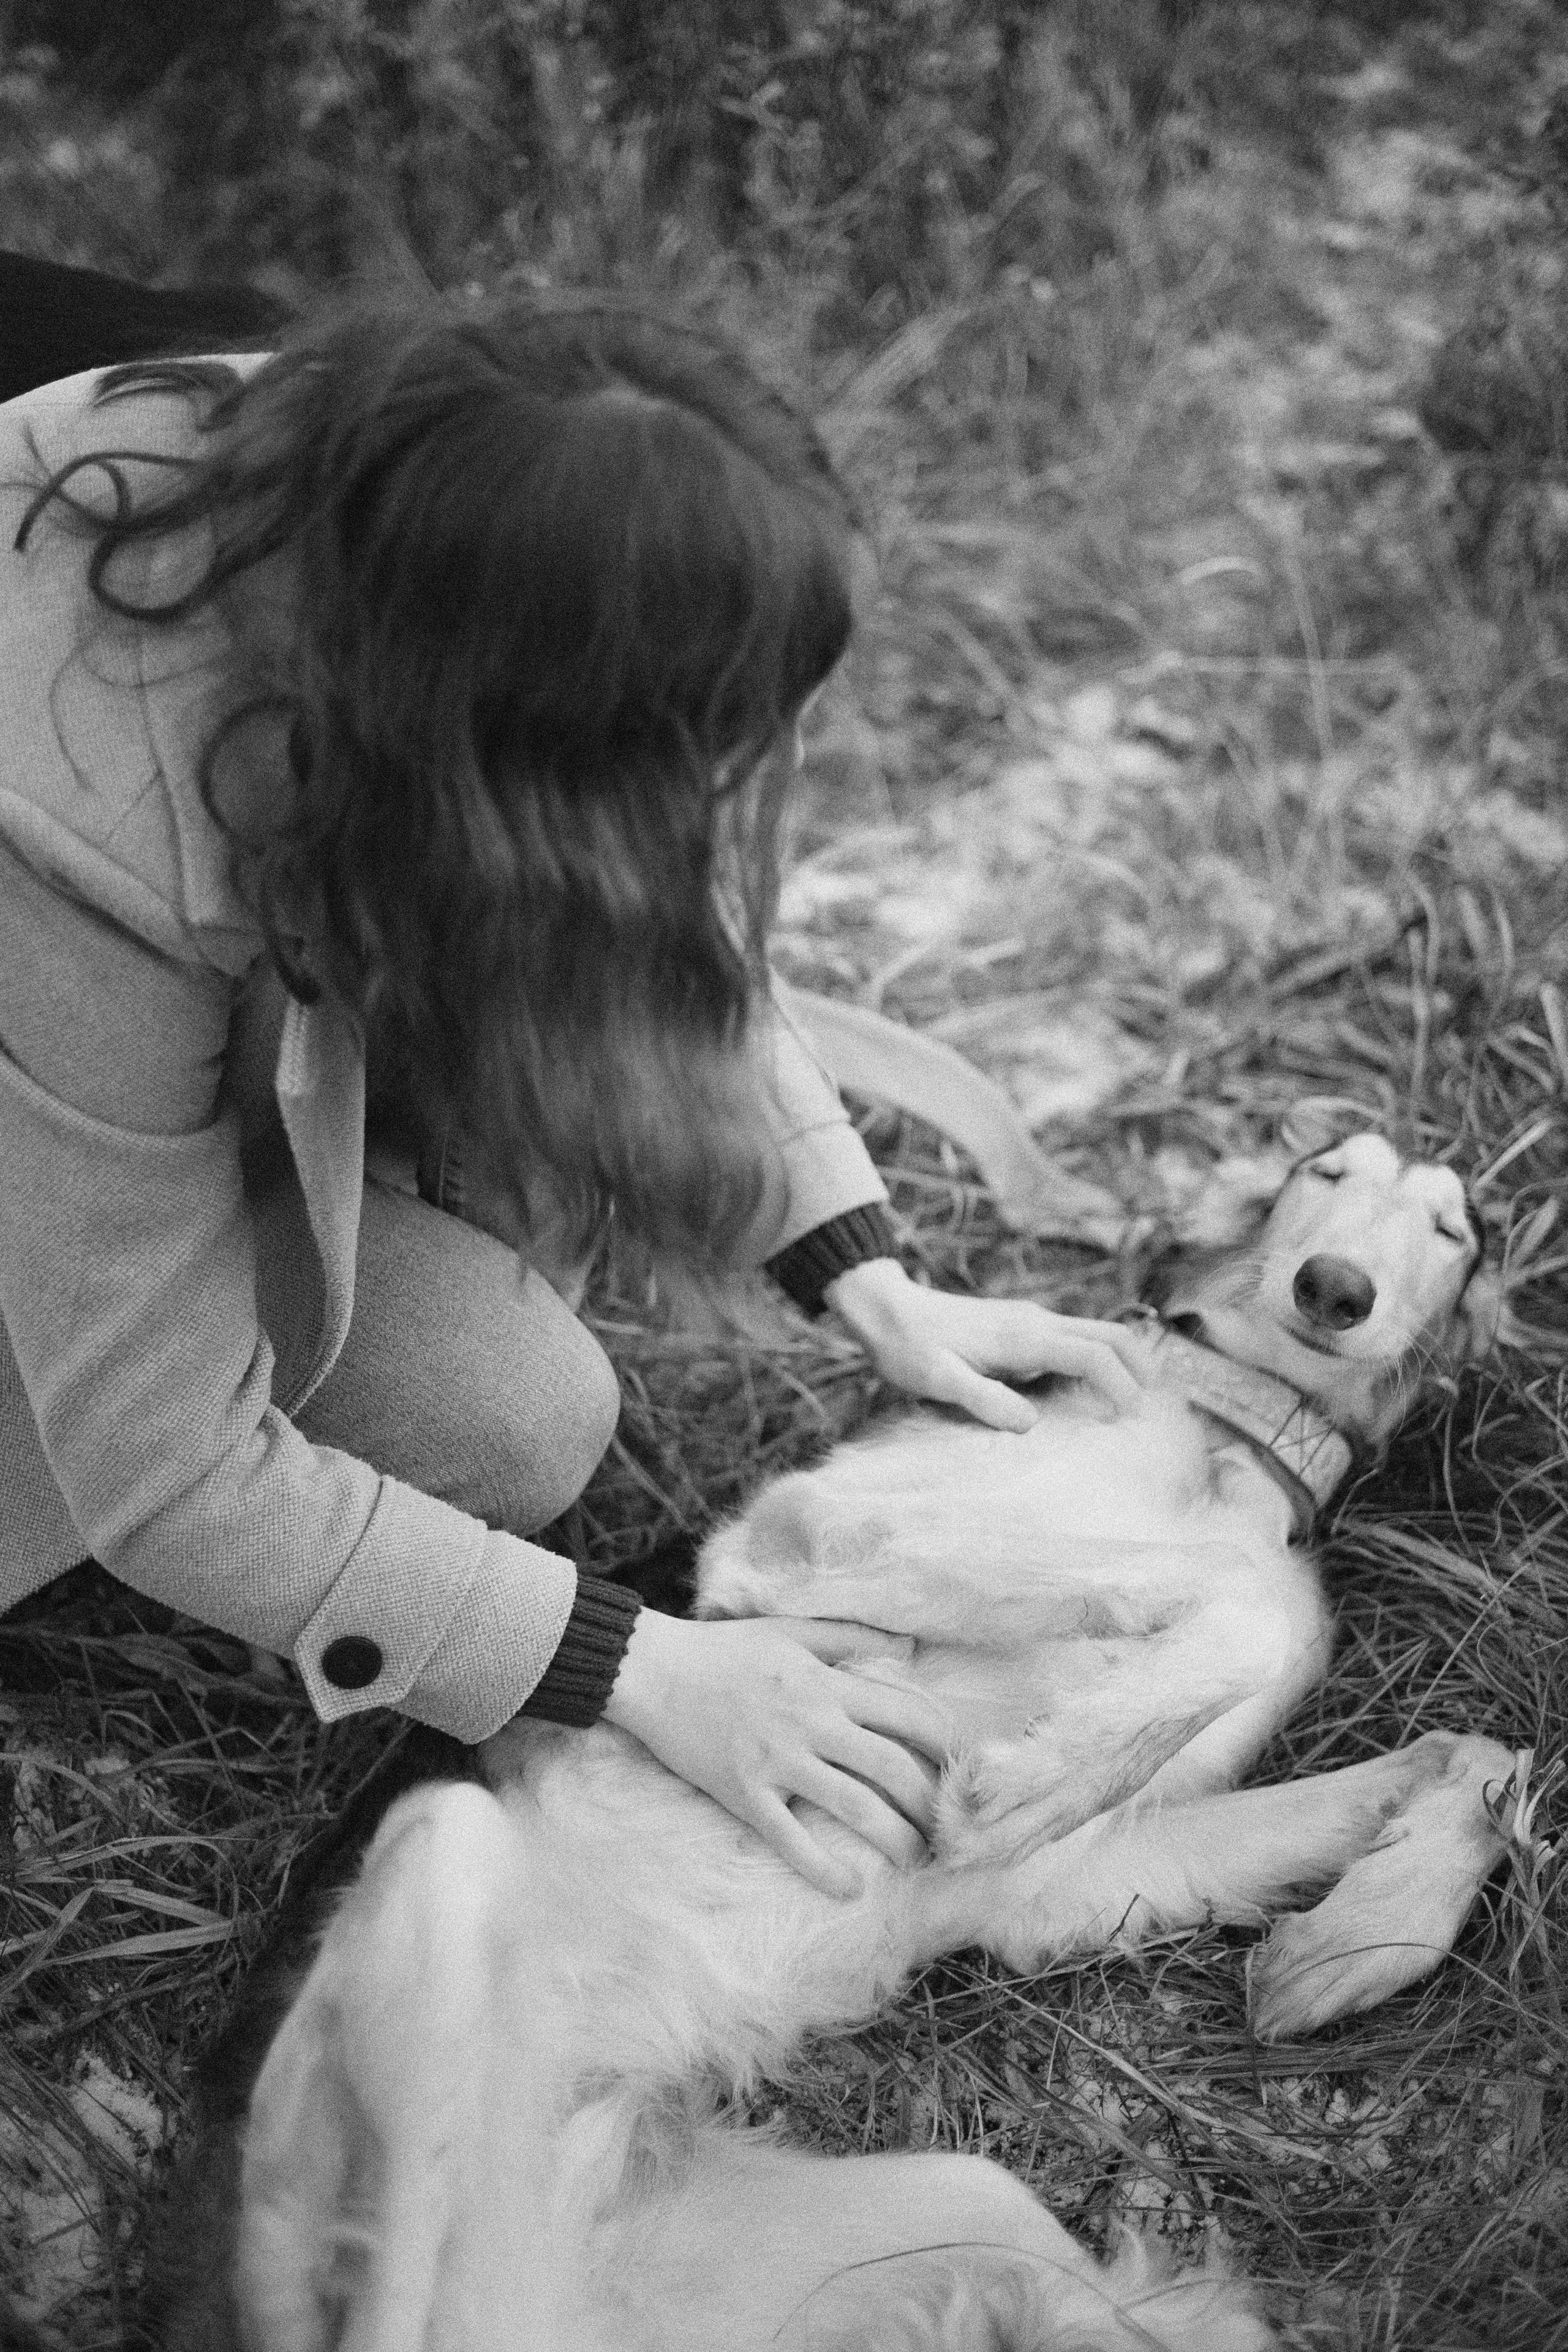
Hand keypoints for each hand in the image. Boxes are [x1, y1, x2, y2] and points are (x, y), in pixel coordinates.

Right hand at [601, 1609, 950, 1898]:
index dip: (945, 1743)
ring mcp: (779, 1763)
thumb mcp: (791, 1631)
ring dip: (896, 1839)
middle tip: (948, 1826)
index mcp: (827, 1684)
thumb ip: (851, 1638)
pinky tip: (850, 1889)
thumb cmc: (724, 1650)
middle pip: (893, 1769)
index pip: (907, 1715)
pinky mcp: (745, 1795)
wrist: (653, 1672)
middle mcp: (812, 1724)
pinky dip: (824, 1870)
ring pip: (856, 1808)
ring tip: (917, 1859)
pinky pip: (792, 1841)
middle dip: (930, 1803)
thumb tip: (910, 1650)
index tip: (965, 1768)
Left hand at [823, 1257, 1147, 1431]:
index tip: (1133, 1417)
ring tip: (1137, 1401)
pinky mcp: (1023, 1326)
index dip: (1120, 1384)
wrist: (887, 1310)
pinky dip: (1099, 1359)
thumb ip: (983, 1399)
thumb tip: (1031, 1423)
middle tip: (1154, 1407)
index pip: (1092, 1354)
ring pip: (1097, 1332)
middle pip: (1110, 1334)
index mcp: (1023, 1336)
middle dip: (1140, 1366)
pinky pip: (1076, 1339)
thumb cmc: (909, 1349)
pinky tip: (1096, 1388)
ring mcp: (1032, 1320)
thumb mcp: (937, 1380)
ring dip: (1124, 1361)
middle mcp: (1036, 1322)